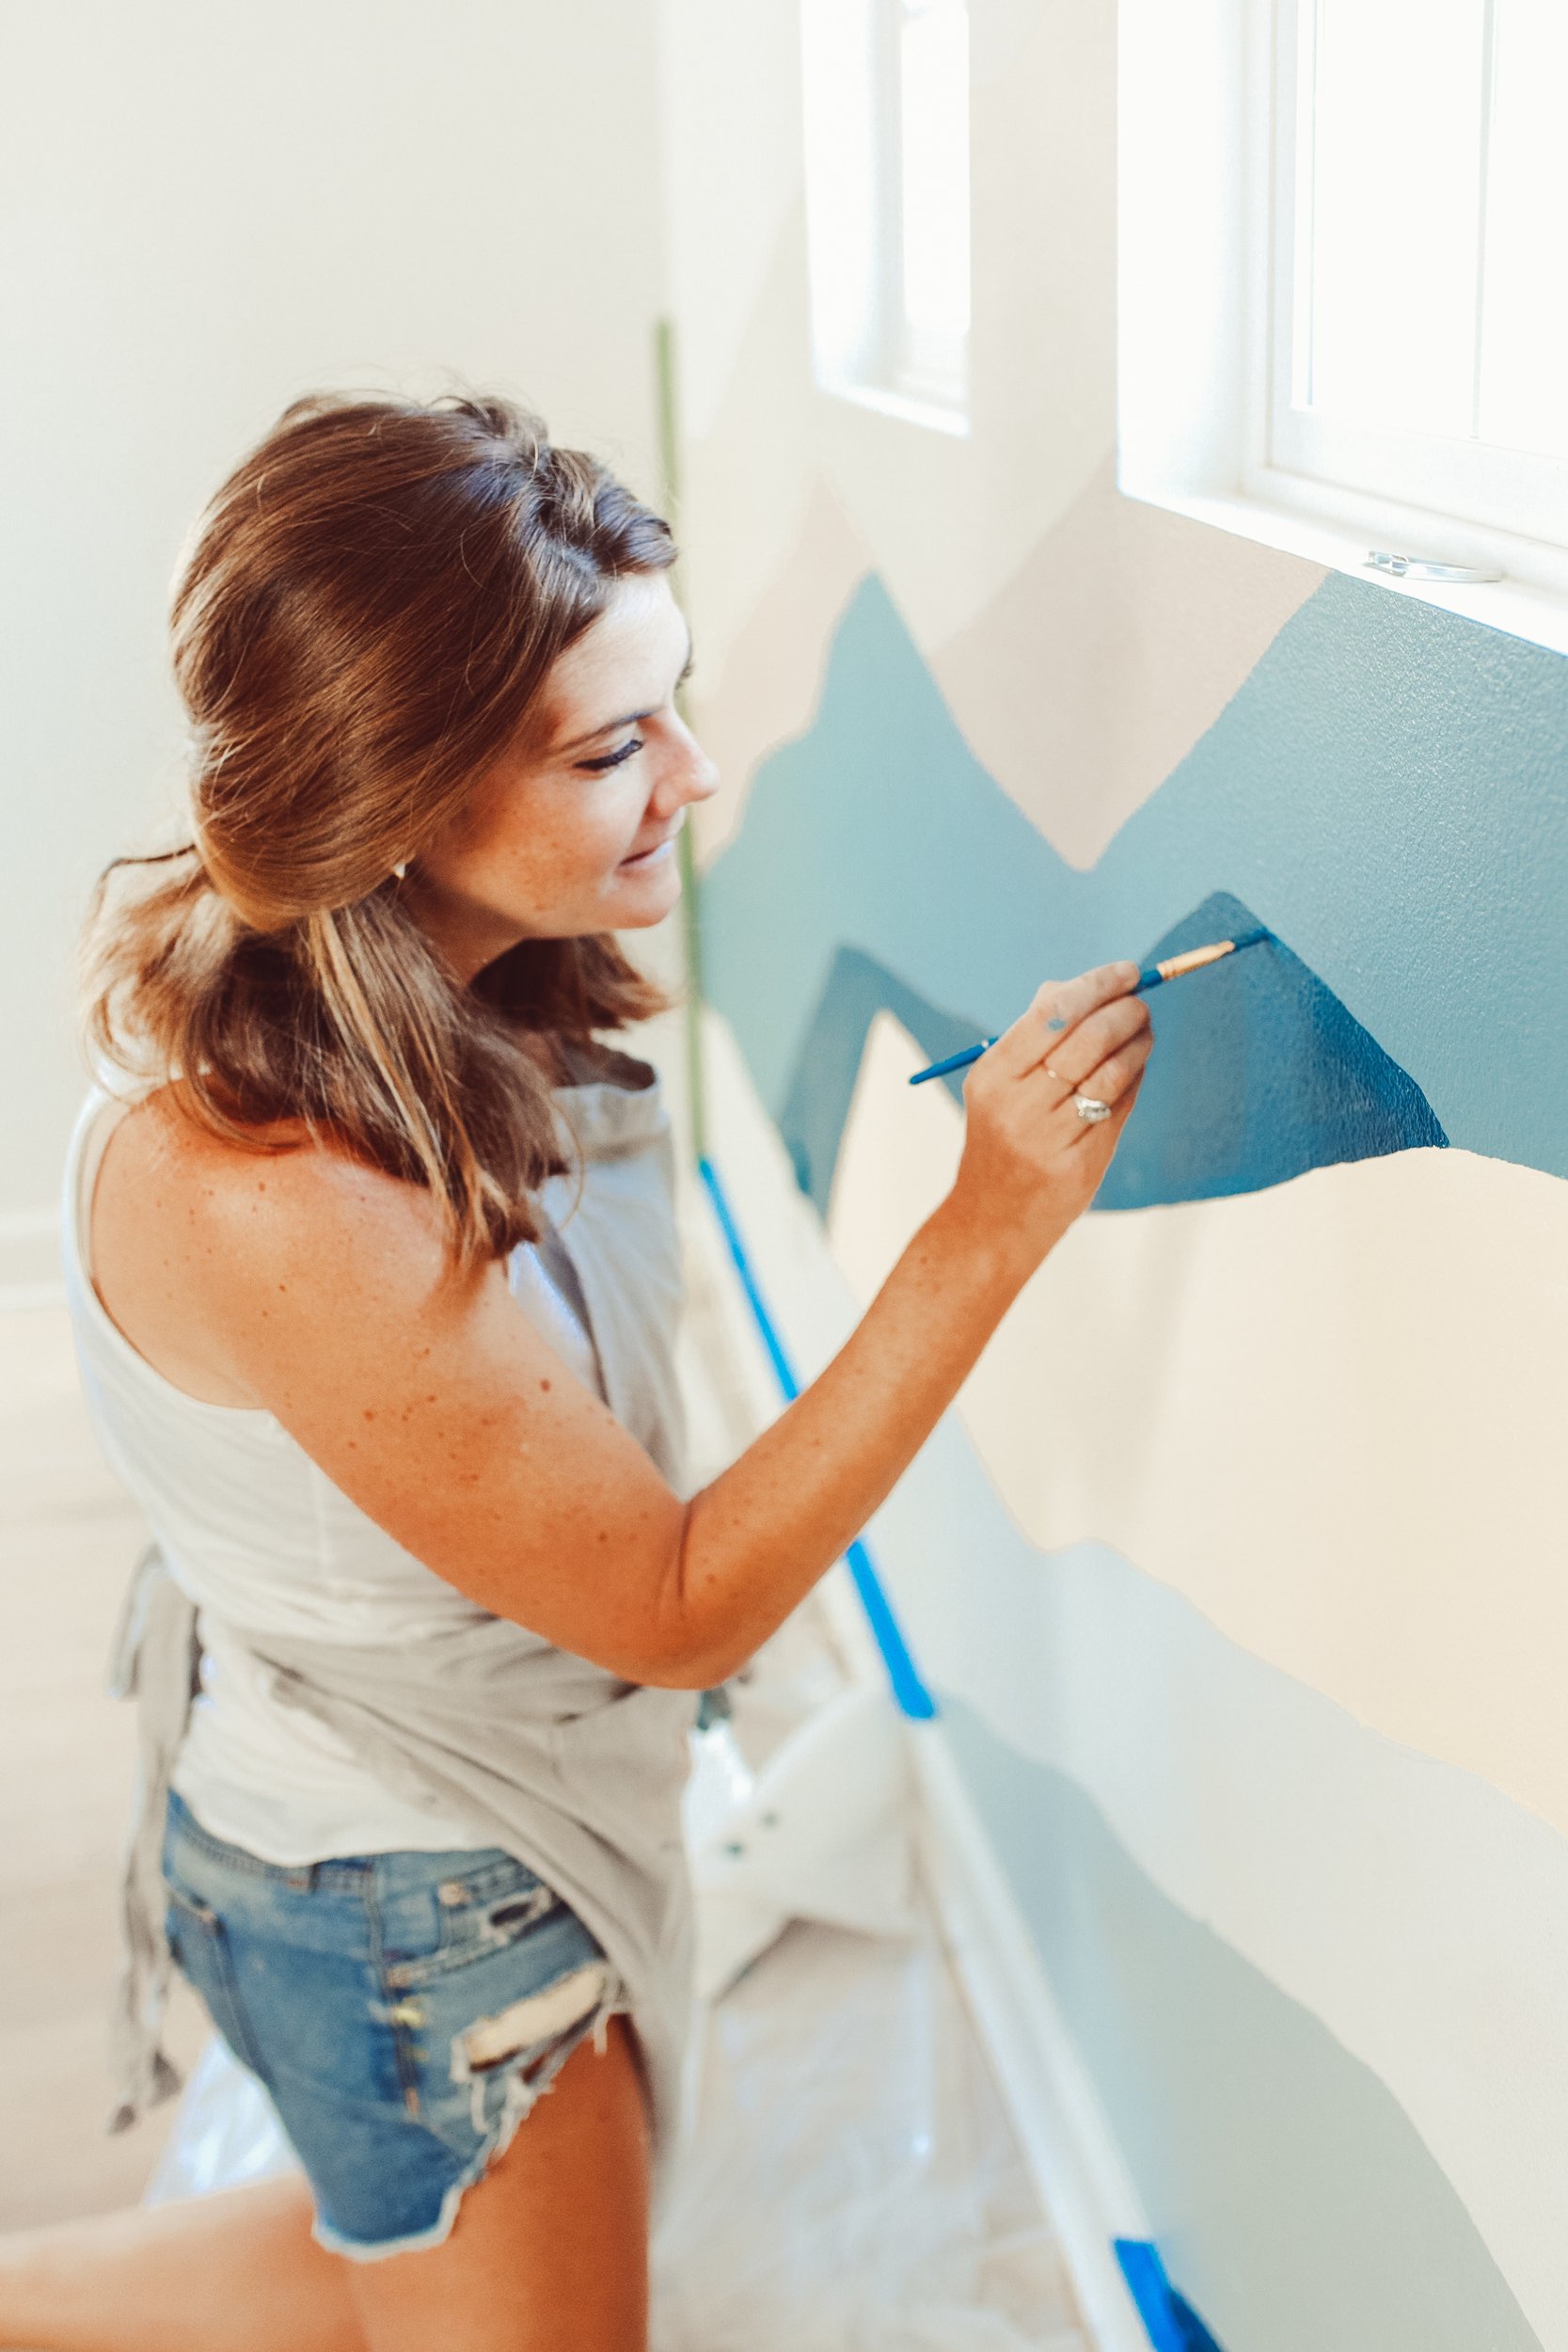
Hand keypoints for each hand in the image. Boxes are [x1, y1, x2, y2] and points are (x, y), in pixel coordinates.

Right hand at [947, 961, 1151, 1264]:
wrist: (993, 1218)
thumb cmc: (1002, 1137)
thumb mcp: (999, 1086)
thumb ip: (1033, 1036)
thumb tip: (1074, 985)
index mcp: (992, 1076)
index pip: (1051, 1013)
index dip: (1096, 985)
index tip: (1126, 972)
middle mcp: (1016, 1106)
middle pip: (1085, 1039)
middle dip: (1124, 1011)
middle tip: (1141, 1002)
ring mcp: (1048, 1139)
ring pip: (1109, 1073)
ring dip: (1137, 1043)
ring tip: (1144, 1030)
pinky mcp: (1079, 1164)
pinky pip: (1118, 1107)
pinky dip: (1134, 1077)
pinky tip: (1137, 1064)